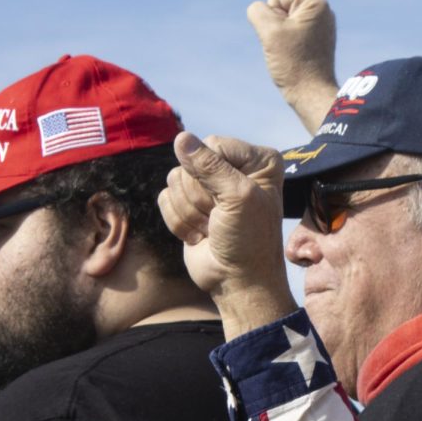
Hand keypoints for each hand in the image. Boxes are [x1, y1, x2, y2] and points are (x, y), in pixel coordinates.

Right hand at [159, 132, 296, 336]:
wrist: (237, 282)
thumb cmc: (249, 240)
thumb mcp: (238, 198)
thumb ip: (210, 166)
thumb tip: (181, 139)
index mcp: (257, 160)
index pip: (213, 144)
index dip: (212, 174)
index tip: (233, 202)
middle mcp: (233, 168)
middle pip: (190, 163)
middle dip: (201, 198)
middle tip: (221, 220)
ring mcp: (208, 187)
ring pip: (174, 180)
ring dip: (191, 213)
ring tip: (213, 228)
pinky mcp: (187, 205)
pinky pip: (164, 198)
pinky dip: (179, 222)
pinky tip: (201, 235)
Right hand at [247, 0, 338, 133]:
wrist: (311, 95)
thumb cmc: (293, 65)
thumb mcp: (269, 32)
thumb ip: (258, 11)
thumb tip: (261, 10)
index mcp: (315, 3)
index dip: (271, 15)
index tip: (284, 36)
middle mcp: (323, 10)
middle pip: (281, 5)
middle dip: (276, 25)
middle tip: (287, 47)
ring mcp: (321, 25)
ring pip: (284, 20)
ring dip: (281, 35)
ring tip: (292, 53)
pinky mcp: (318, 39)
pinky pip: (292, 33)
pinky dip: (289, 44)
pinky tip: (297, 57)